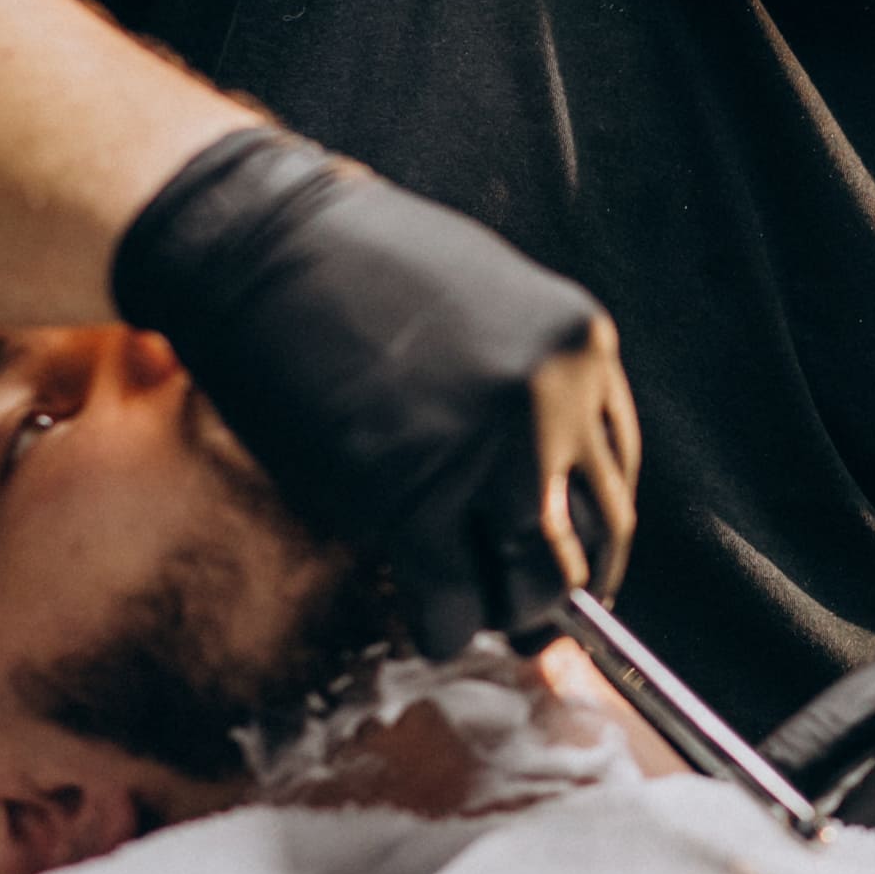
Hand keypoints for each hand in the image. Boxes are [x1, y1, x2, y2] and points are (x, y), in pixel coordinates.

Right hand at [112, 128, 639, 655]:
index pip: (617, 469)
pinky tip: (431, 625)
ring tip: (477, 611)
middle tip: (532, 612)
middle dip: (562, 583)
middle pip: (599, 531)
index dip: (591, 528)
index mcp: (579, 345)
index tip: (570, 557)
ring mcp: (491, 448)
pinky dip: (446, 628)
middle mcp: (557, 397)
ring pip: (539, 576)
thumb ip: (526, 384)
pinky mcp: (411, 496)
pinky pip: (454, 599)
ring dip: (510, 609)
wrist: (257, 244)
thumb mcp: (484, 303)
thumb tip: (541, 485)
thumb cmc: (355, 270)